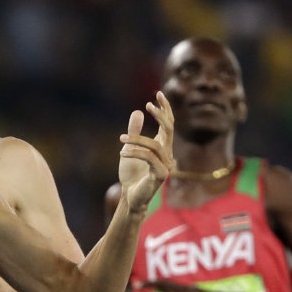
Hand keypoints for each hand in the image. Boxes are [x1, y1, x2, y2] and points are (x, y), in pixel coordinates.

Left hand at [118, 92, 174, 212]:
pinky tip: (122, 152)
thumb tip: (138, 112)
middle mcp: (168, 154)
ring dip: (137, 139)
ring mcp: (166, 165)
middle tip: (148, 104)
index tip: (159, 94)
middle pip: (169, 129)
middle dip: (161, 115)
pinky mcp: (160, 175)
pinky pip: (149, 158)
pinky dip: (135, 153)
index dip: (166, 109)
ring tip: (121, 138)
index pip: (169, 124)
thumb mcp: (130, 148)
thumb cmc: (131, 175)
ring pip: (155, 145)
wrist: (130, 198)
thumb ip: (135, 132)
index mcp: (163, 147)